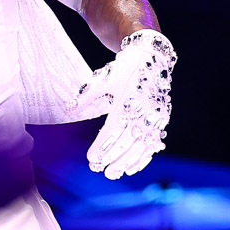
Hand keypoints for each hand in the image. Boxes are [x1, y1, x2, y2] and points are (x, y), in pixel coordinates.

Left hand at [68, 30, 175, 179]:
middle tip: (98, 170)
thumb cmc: (124, 68)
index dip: (102, 145)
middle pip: (127, 141)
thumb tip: (67, 108)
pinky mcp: (162, 120)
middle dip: (112, 158)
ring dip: (127, 162)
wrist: (152, 56)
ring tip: (112, 173)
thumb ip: (86, 97)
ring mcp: (155, 117)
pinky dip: (144, 158)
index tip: (90, 158)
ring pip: (141, 146)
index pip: (113, 130)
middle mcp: (143, 111)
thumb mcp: (103, 79)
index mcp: (126, 101)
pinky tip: (131, 169)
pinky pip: (153, 143)